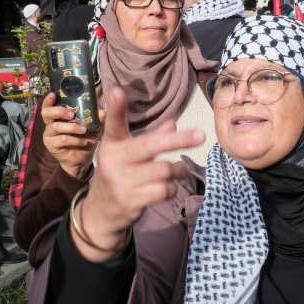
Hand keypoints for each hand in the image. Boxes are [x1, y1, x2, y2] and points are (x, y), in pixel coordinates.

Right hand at [41, 93, 102, 179]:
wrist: (84, 158)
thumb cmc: (86, 137)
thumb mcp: (94, 125)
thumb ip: (97, 117)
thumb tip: (103, 111)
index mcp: (59, 116)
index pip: (49, 105)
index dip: (49, 100)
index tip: (53, 94)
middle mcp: (51, 124)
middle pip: (47, 113)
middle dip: (59, 111)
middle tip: (72, 114)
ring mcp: (50, 135)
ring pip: (55, 127)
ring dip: (71, 127)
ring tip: (84, 130)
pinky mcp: (52, 146)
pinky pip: (61, 140)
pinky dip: (74, 140)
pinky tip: (84, 141)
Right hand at [74, 88, 204, 260]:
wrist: (102, 211)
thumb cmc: (123, 173)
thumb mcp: (130, 154)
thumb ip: (152, 138)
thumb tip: (174, 123)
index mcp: (113, 145)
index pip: (114, 125)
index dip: (116, 109)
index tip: (117, 91)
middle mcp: (114, 161)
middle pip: (151, 146)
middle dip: (178, 140)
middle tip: (201, 135)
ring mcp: (122, 181)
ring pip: (165, 170)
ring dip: (177, 170)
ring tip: (175, 170)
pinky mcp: (131, 200)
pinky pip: (165, 189)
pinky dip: (172, 187)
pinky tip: (165, 187)